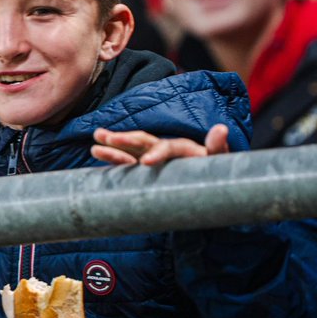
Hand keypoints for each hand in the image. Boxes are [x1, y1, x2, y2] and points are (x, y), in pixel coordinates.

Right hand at [91, 123, 229, 165]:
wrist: (212, 189)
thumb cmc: (217, 174)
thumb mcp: (220, 161)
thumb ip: (217, 147)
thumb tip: (221, 128)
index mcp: (182, 147)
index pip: (166, 146)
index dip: (156, 152)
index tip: (145, 163)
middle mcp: (165, 150)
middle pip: (142, 142)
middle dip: (123, 140)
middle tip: (103, 138)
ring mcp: (153, 160)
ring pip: (130, 151)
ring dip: (113, 147)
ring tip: (95, 145)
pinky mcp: (145, 172)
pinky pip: (127, 165)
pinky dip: (113, 161)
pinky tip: (98, 157)